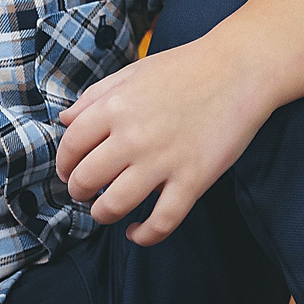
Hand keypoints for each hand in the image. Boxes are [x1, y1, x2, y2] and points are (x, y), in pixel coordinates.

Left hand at [54, 34, 272, 245]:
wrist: (239, 68)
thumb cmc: (185, 68)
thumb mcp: (132, 72)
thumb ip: (95, 96)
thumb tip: (64, 120)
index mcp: (114, 107)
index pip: (70, 147)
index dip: (64, 164)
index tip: (68, 171)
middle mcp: (132, 136)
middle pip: (86, 180)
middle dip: (79, 192)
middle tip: (85, 193)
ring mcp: (163, 161)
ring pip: (115, 205)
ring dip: (103, 214)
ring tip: (106, 211)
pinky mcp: (193, 180)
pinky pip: (161, 222)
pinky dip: (144, 235)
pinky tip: (137, 232)